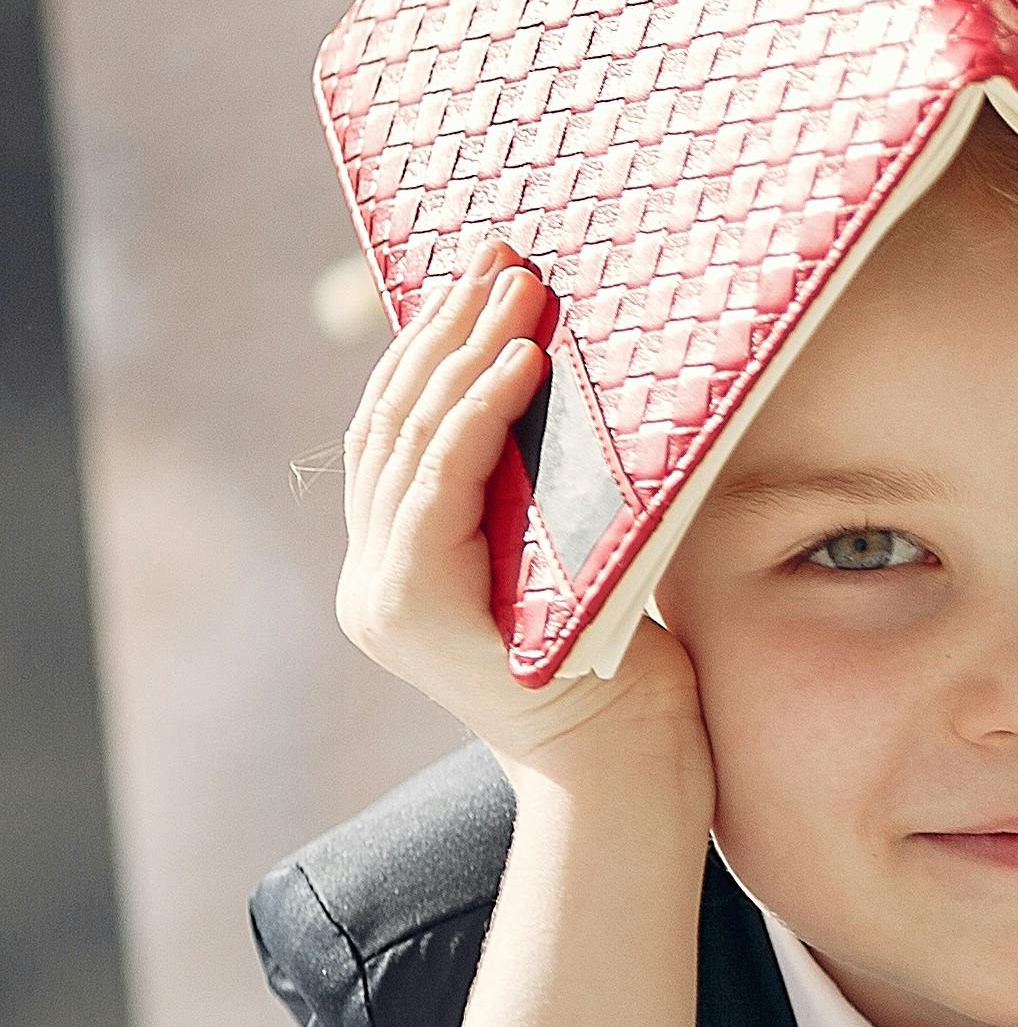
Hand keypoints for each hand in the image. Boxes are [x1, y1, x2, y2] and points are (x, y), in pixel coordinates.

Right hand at [333, 249, 702, 814]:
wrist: (630, 775)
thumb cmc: (631, 674)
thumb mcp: (584, 559)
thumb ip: (551, 495)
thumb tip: (581, 387)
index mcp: (406, 561)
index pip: (403, 429)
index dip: (437, 345)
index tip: (489, 272)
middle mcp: (376, 575)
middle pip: (396, 421)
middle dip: (446, 327)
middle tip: (503, 251)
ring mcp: (384, 593)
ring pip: (411, 441)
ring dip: (465, 352)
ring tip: (518, 285)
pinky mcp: (412, 607)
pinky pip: (438, 485)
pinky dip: (479, 415)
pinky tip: (518, 360)